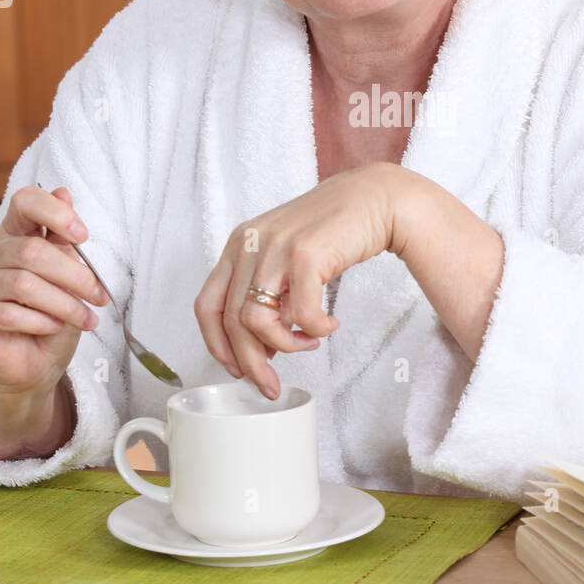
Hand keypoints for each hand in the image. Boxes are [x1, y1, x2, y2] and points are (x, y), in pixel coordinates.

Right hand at [0, 185, 109, 397]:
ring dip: (64, 304)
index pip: (25, 203)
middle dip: (74, 275)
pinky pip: (9, 315)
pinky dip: (40, 321)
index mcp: (11, 236)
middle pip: (31, 252)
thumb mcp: (64, 275)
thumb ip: (62, 240)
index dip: (55, 212)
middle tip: (99, 295)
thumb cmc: (51, 315)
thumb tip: (63, 192)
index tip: (82, 235)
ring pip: (24, 285)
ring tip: (87, 318)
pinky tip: (55, 327)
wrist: (32, 362)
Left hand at [194, 163, 404, 397]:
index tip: (237, 368)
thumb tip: (260, 344)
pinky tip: (329, 324)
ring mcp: (276, 247)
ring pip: (256, 321)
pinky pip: (300, 314)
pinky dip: (315, 330)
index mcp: (239, 244)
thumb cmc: (335, 230)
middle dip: (251, 363)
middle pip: (230, 320)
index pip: (206, 305)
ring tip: (308, 344)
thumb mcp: (287, 257)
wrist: (376, 199)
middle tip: (270, 383)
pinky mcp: (306, 254)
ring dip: (284, 346)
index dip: (218, 345)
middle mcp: (250, 243)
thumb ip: (269, 292)